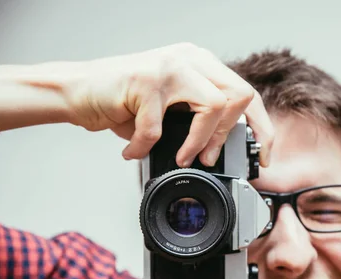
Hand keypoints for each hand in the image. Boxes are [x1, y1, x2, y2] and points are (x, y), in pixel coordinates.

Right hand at [67, 43, 273, 166]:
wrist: (77, 90)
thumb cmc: (124, 101)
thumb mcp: (170, 108)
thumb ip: (196, 119)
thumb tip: (222, 151)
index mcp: (201, 64)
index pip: (246, 93)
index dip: (261, 127)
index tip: (262, 155)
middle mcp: (190, 58)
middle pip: (241, 94)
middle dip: (231, 134)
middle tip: (211, 157)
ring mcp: (169, 66)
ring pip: (215, 105)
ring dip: (200, 141)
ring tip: (182, 157)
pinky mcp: (145, 80)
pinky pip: (159, 127)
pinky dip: (145, 147)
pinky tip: (133, 150)